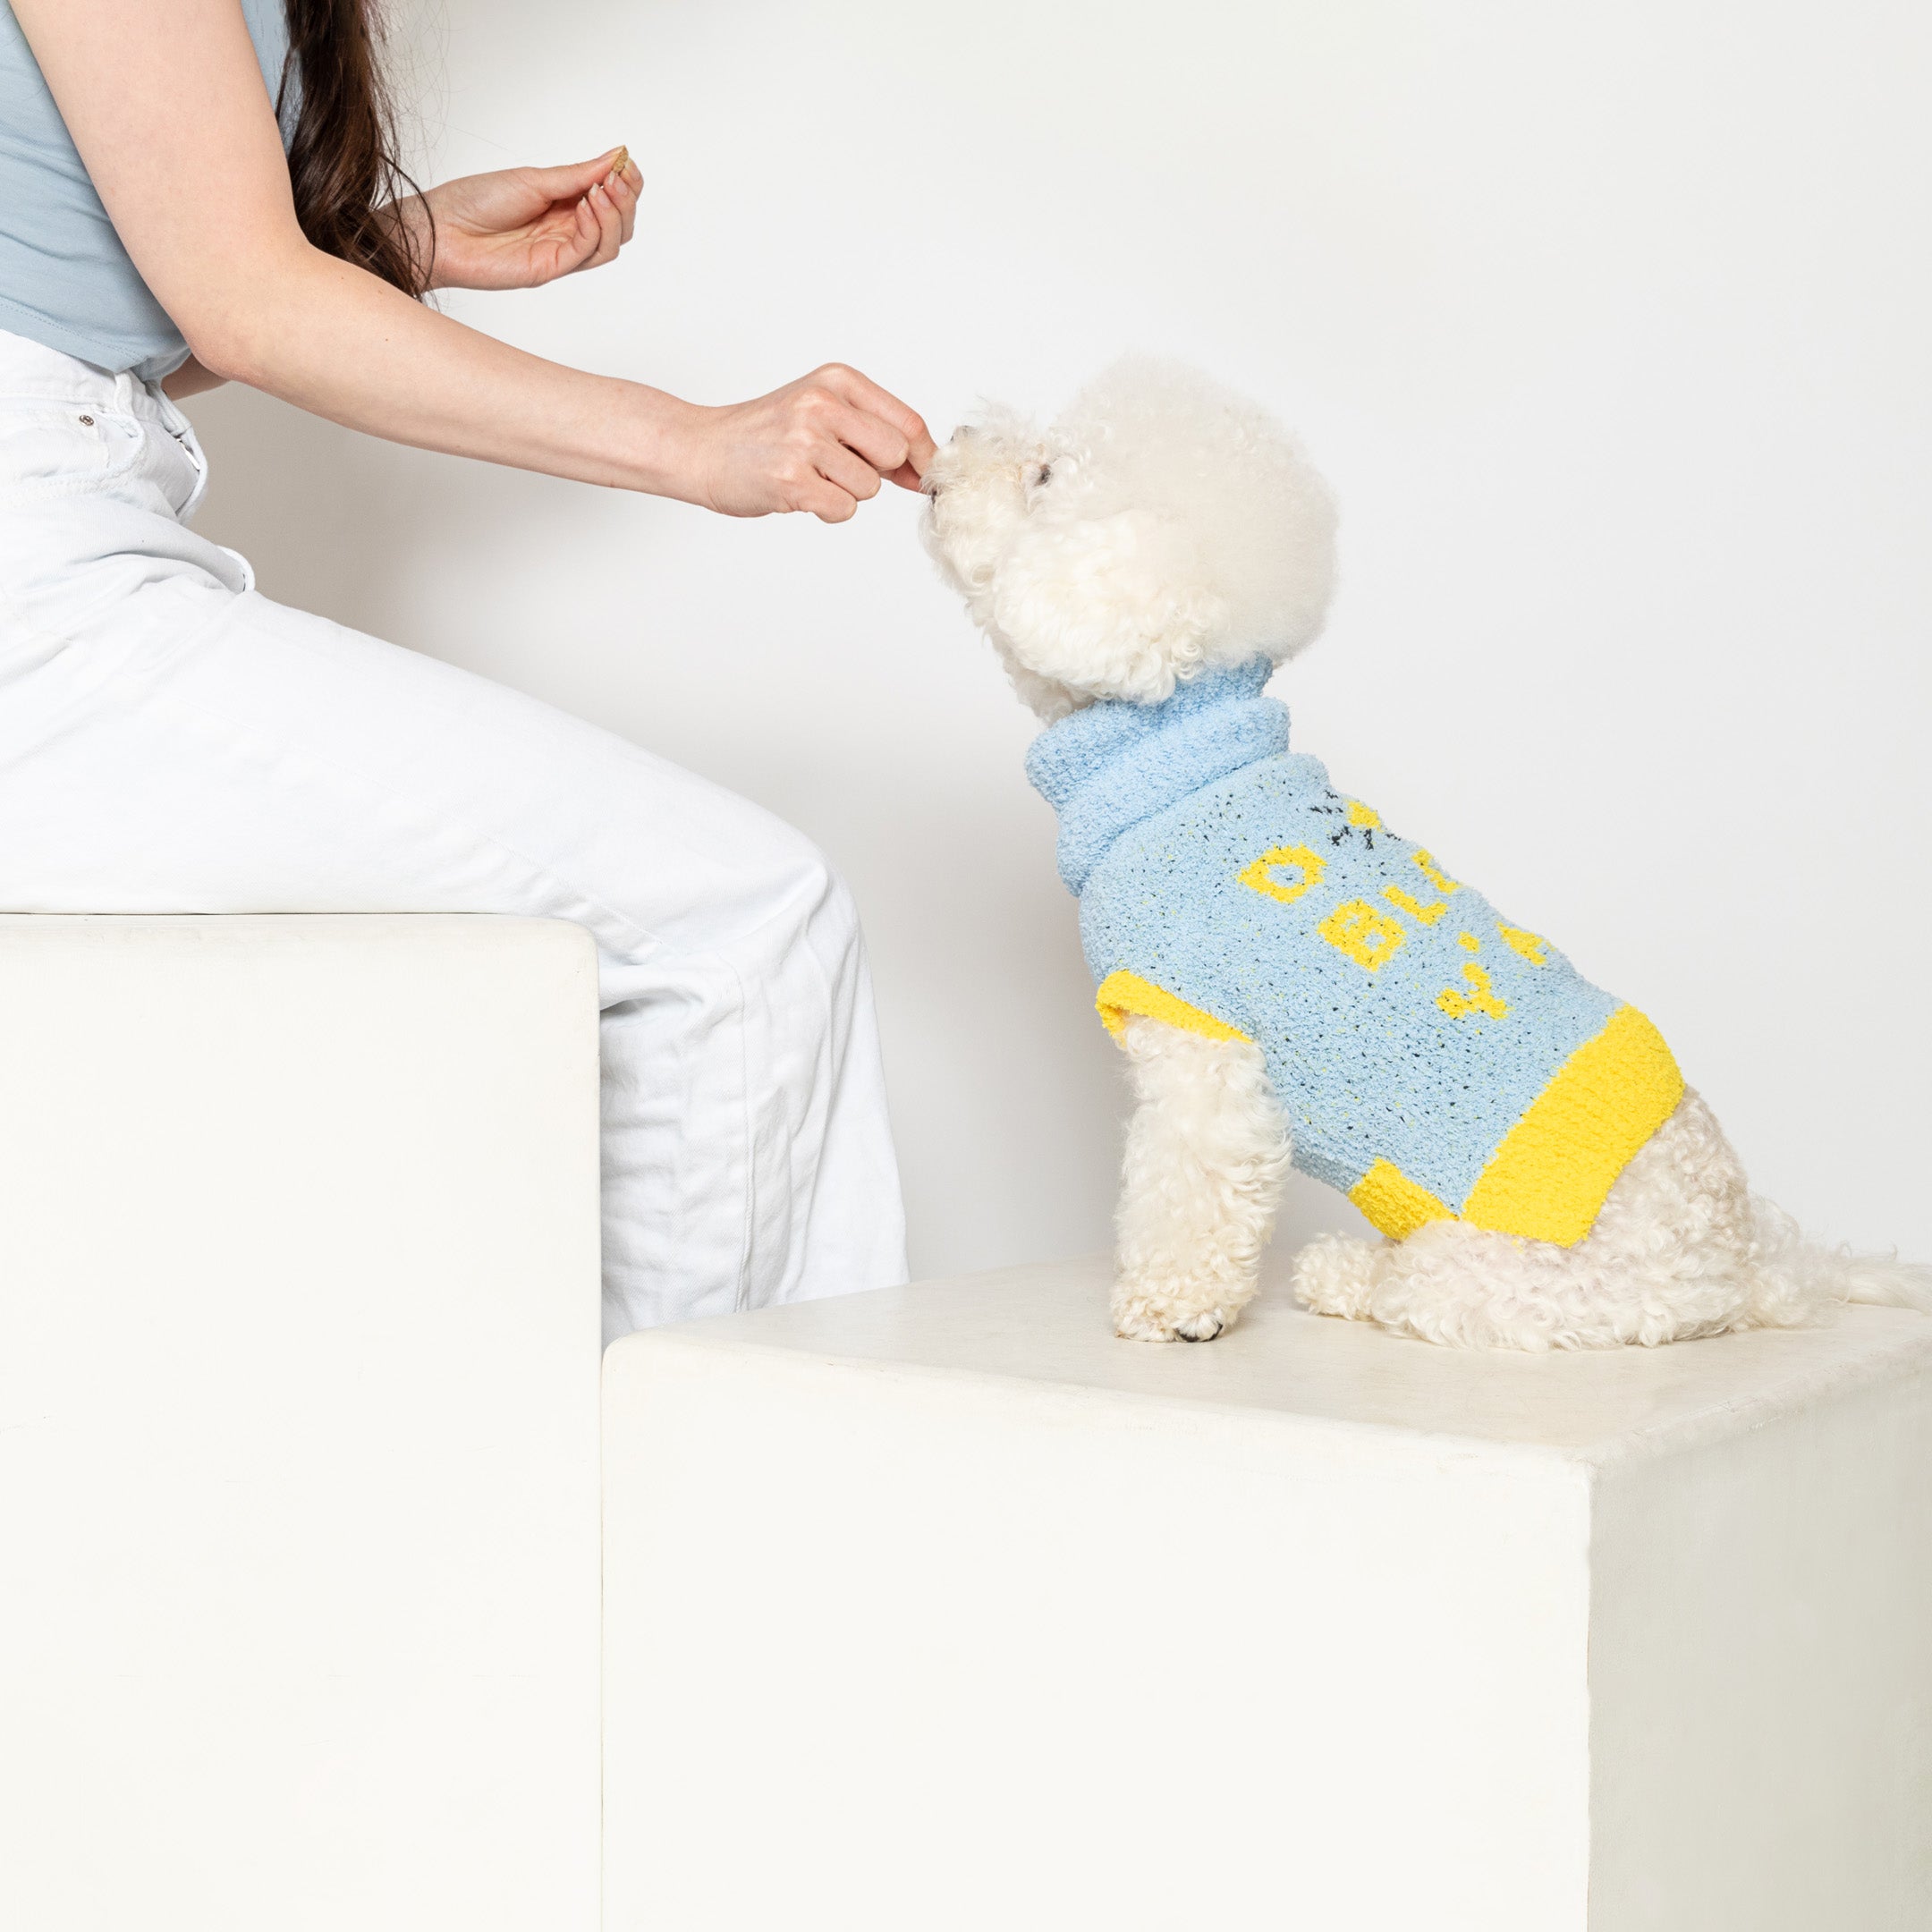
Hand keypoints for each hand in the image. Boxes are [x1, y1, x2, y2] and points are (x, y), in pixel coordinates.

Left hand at [401, 148, 642, 292]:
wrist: (442, 230)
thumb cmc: (476, 202)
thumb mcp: (533, 179)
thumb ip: (576, 174)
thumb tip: (615, 157)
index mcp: (563, 205)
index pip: (610, 200)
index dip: (626, 184)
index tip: (626, 163)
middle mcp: (566, 231)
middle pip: (619, 226)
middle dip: (626, 200)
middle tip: (616, 180)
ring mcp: (560, 252)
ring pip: (611, 244)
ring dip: (614, 216)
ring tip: (600, 192)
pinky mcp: (551, 269)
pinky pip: (586, 252)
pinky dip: (593, 228)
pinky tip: (584, 207)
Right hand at [677, 365, 936, 520]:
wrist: (702, 448)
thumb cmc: (766, 434)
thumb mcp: (822, 412)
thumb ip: (875, 434)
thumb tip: (926, 469)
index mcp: (837, 380)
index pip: (908, 422)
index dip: (921, 456)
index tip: (920, 474)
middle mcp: (822, 404)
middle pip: (895, 455)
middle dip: (876, 472)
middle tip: (838, 467)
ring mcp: (805, 441)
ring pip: (869, 488)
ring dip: (846, 492)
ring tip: (810, 476)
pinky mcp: (792, 480)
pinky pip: (843, 509)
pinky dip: (827, 511)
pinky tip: (800, 493)